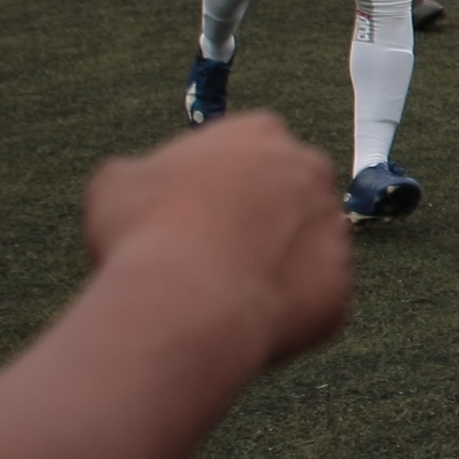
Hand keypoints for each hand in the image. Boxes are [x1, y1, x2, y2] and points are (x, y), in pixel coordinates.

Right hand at [83, 114, 351, 368]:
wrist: (187, 299)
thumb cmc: (145, 231)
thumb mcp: (117, 185)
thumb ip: (143, 175)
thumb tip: (144, 184)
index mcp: (261, 134)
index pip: (247, 151)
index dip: (214, 185)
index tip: (188, 212)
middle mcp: (311, 173)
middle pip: (286, 196)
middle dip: (256, 221)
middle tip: (211, 255)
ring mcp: (334, 232)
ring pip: (304, 250)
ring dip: (272, 267)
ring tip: (222, 295)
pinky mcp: (341, 290)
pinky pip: (312, 303)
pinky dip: (283, 314)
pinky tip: (243, 324)